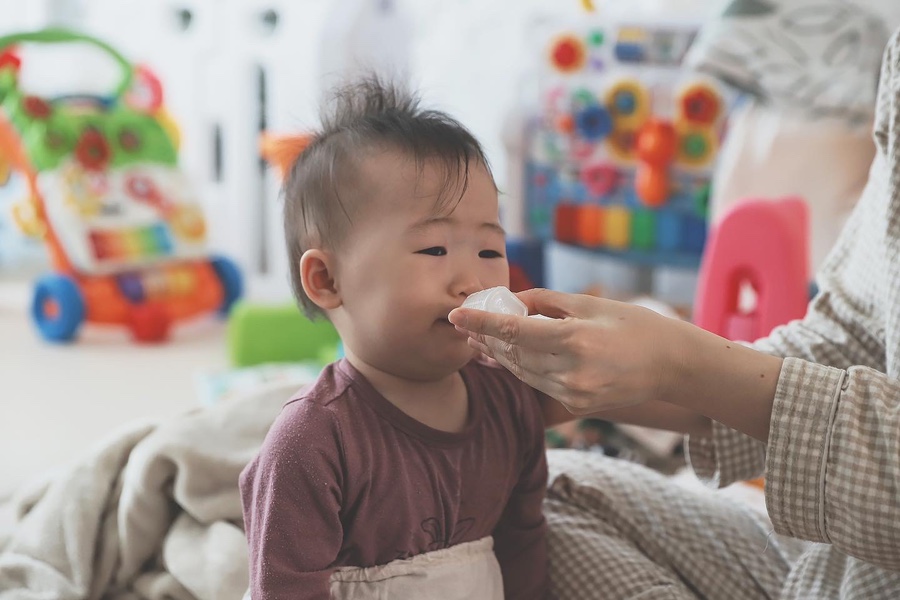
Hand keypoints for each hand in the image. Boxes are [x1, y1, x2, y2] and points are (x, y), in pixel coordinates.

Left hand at [449, 288, 681, 414]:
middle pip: (513, 355)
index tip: (455, 315)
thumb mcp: (591, 304)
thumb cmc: (634, 325)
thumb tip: (512, 300)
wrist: (672, 366)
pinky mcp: (578, 406)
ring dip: (500, 356)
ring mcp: (575, 394)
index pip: (515, 331)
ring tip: (480, 339)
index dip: (481, 323)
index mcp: (576, 339)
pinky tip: (509, 357)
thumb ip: (547, 303)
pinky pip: (539, 386)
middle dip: (486, 339)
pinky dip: (522, 370)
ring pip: (522, 374)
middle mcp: (572, 372)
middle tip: (465, 324)